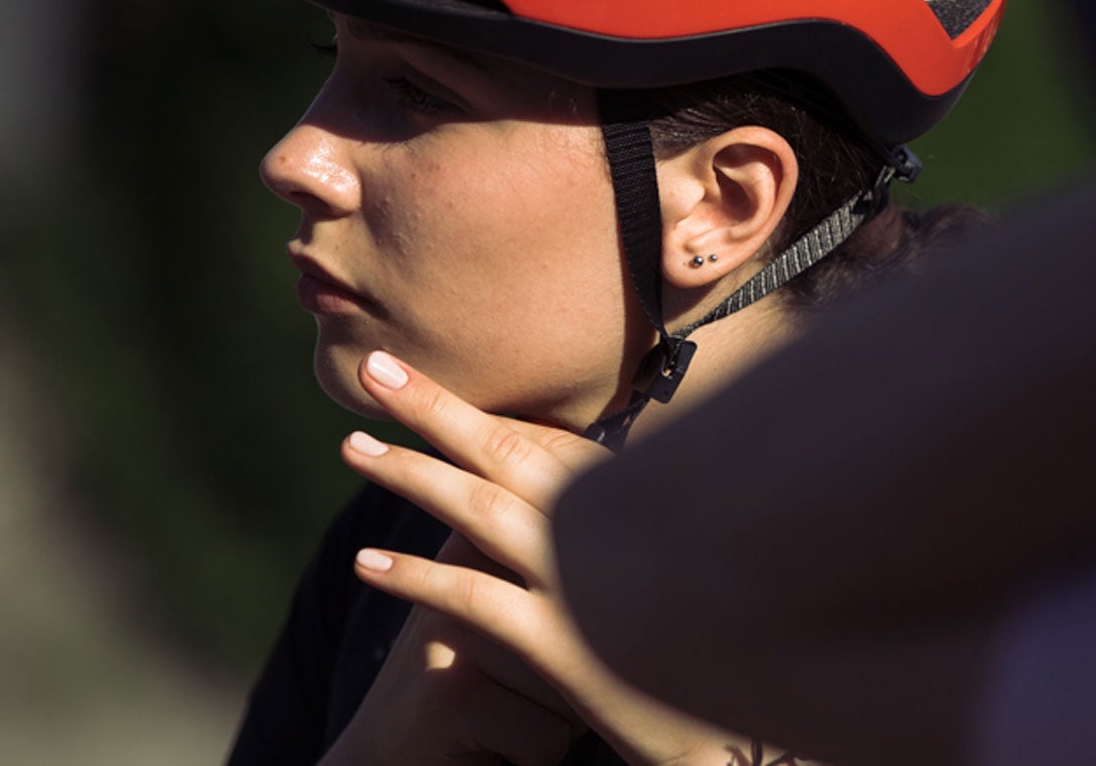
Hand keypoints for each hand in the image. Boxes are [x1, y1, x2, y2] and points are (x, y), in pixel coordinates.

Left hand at [340, 349, 795, 765]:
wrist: (743, 735)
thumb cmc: (716, 646)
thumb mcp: (684, 558)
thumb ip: (633, 517)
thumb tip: (590, 486)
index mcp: (643, 496)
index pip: (548, 441)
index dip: (485, 409)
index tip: (434, 381)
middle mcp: (616, 525)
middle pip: (507, 450)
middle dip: (435, 405)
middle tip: (375, 367)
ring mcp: (587, 582)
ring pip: (480, 510)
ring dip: (409, 473)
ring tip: (351, 448)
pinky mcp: (562, 645)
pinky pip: (472, 600)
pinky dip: (415, 577)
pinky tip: (367, 564)